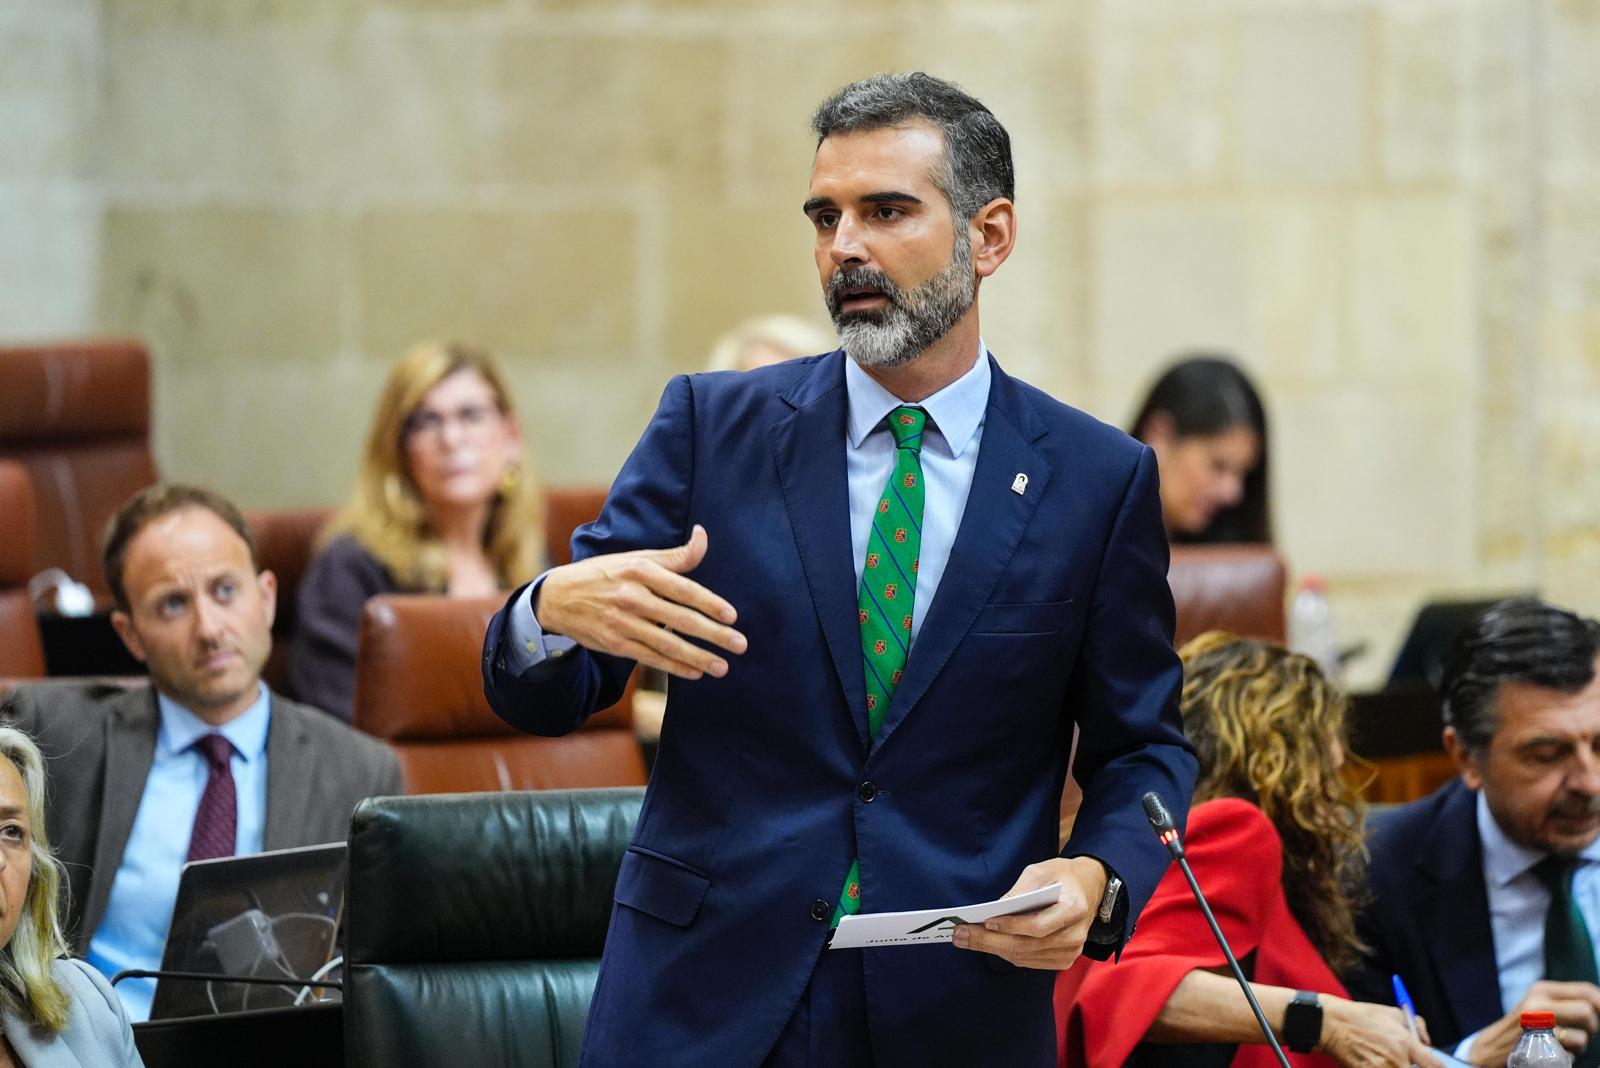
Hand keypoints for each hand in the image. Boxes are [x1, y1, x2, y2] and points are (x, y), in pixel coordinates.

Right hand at [535, 525, 747, 679]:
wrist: (558, 597)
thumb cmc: (605, 574)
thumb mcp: (636, 557)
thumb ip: (673, 555)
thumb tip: (702, 535)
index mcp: (639, 570)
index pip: (683, 588)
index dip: (710, 603)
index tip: (732, 616)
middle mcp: (631, 596)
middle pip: (680, 619)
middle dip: (714, 634)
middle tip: (740, 645)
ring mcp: (622, 622)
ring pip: (667, 644)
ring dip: (698, 657)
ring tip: (722, 667)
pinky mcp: (615, 643)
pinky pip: (650, 657)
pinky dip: (674, 666)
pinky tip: (695, 671)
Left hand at [951, 856, 1105, 969]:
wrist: (1089, 888)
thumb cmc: (1062, 876)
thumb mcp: (1041, 871)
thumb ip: (1020, 890)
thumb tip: (996, 910)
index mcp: (1074, 908)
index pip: (1038, 926)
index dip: (1011, 926)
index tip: (986, 921)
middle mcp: (1076, 935)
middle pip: (1027, 946)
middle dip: (989, 941)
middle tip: (961, 935)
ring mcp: (1072, 951)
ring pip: (1025, 957)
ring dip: (993, 949)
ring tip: (966, 939)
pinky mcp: (1064, 959)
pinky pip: (1030, 961)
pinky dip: (1007, 953)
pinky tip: (988, 943)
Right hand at [1319, 996, 1440, 1066]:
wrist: (1330, 1025)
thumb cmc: (1361, 1017)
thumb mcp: (1392, 1012)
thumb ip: (1416, 1026)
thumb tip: (1427, 1042)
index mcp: (1405, 1043)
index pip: (1435, 1066)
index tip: (1433, 1066)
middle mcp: (1397, 1060)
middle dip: (1414, 1067)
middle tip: (1404, 1059)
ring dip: (1399, 1066)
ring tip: (1386, 1058)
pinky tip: (1376, 1061)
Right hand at [1467, 980, 1599, 1065]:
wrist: (1491, 1048)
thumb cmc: (1523, 1028)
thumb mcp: (1539, 1005)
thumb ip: (1567, 1001)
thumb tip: (1599, 1005)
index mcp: (1541, 990)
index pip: (1586, 990)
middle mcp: (1538, 1003)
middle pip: (1587, 1012)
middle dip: (1591, 1028)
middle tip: (1579, 1033)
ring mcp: (1537, 1026)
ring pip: (1582, 1036)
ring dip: (1579, 1046)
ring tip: (1561, 1045)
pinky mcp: (1537, 1046)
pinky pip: (1570, 1054)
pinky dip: (1566, 1058)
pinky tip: (1552, 1054)